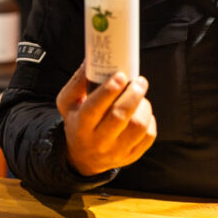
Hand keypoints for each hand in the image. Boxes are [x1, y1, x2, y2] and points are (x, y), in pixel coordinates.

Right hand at [55, 62, 156, 176]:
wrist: (84, 157)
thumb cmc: (78, 122)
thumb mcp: (68, 103)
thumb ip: (77, 82)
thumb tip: (90, 59)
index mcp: (80, 126)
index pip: (93, 108)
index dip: (108, 91)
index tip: (120, 75)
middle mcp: (98, 141)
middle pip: (119, 117)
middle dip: (133, 95)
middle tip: (139, 81)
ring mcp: (116, 151)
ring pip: (138, 127)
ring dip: (143, 106)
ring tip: (139, 97)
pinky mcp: (132, 156)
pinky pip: (148, 136)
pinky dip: (149, 120)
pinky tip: (141, 112)